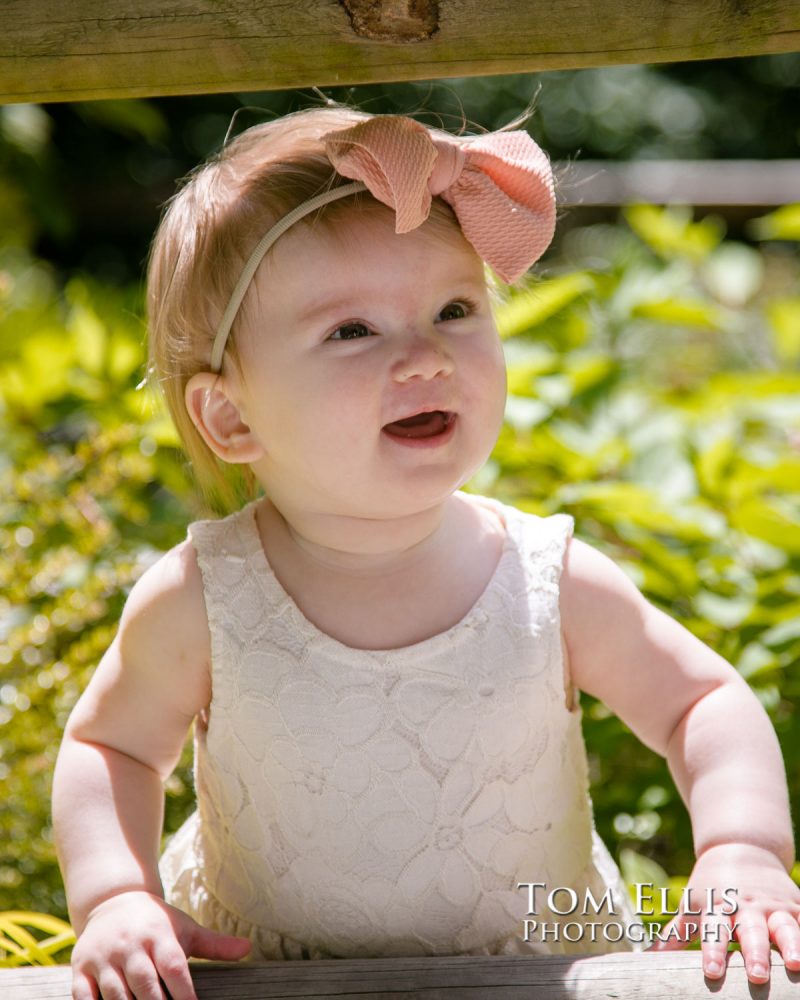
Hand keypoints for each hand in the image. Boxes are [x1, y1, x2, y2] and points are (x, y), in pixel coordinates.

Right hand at [70, 890, 250, 999]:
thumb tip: (248, 949)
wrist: (113, 900)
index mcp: (160, 936)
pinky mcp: (81, 969)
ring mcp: (104, 958)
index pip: (174, 967)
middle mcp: (132, 946)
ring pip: (115, 994)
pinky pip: (83, 997)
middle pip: (145, 984)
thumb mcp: (184, 928)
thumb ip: (214, 944)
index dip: (184, 991)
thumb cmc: (157, 922)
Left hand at [649, 843, 799, 982]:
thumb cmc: (712, 887)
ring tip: (794, 963)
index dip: (713, 951)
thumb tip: (646, 957)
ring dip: (791, 944)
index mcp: (718, 907)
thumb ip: (674, 934)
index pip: (714, 931)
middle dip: (754, 953)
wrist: (741, 847)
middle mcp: (747, 907)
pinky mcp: (795, 905)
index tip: (712, 972)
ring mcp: (774, 906)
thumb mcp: (692, 905)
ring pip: (784, 926)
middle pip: (750, 931)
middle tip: (756, 975)